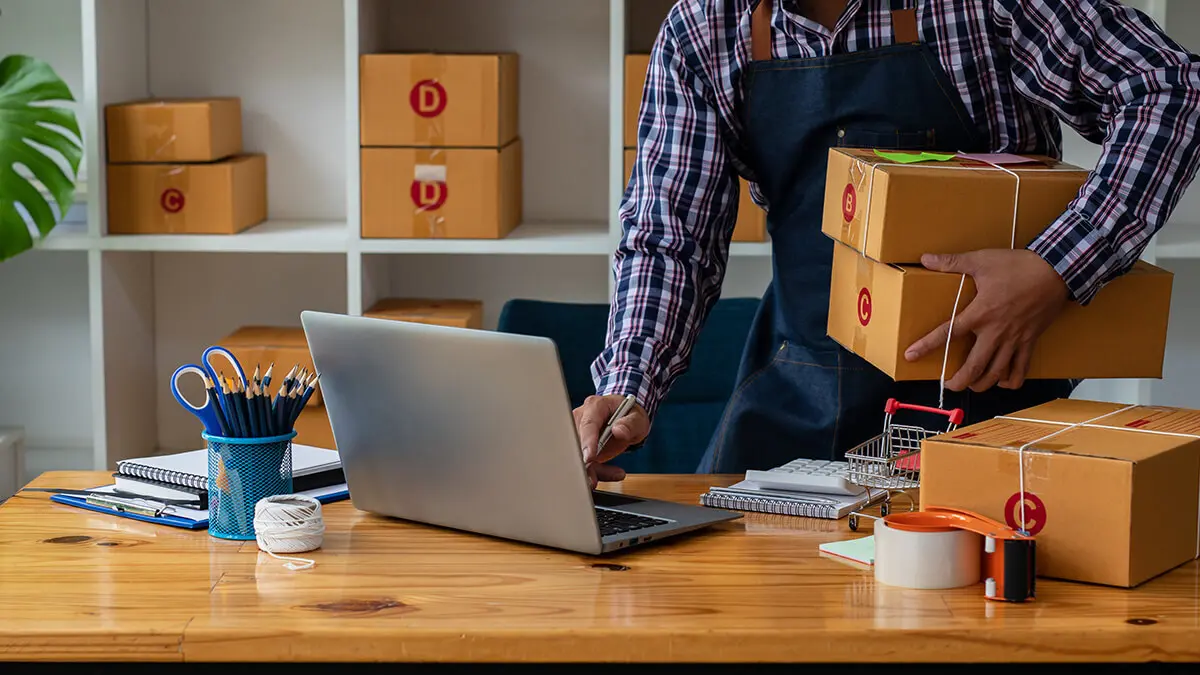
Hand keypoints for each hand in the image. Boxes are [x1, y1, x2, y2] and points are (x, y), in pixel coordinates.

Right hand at [573, 394, 649, 487]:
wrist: (627, 420)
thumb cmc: (630, 415)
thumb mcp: (637, 418)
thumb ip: (630, 424)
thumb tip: (618, 430)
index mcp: (596, 406)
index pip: (588, 424)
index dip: (587, 441)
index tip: (589, 458)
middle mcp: (582, 417)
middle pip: (577, 442)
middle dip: (583, 462)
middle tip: (593, 480)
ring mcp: (579, 432)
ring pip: (578, 455)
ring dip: (591, 470)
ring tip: (614, 475)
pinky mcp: (581, 446)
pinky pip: (584, 462)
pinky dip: (596, 472)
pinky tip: (613, 474)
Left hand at [904, 249, 1069, 391]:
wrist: (1056, 271)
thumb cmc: (1019, 266)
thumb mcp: (981, 260)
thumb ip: (952, 262)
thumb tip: (925, 258)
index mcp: (980, 313)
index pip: (947, 333)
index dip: (927, 345)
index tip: (911, 355)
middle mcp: (996, 332)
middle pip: (974, 367)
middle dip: (959, 381)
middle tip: (948, 384)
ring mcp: (1014, 339)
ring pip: (997, 372)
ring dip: (982, 384)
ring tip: (972, 385)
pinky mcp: (1030, 341)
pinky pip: (1022, 368)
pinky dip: (1012, 380)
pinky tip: (1003, 382)